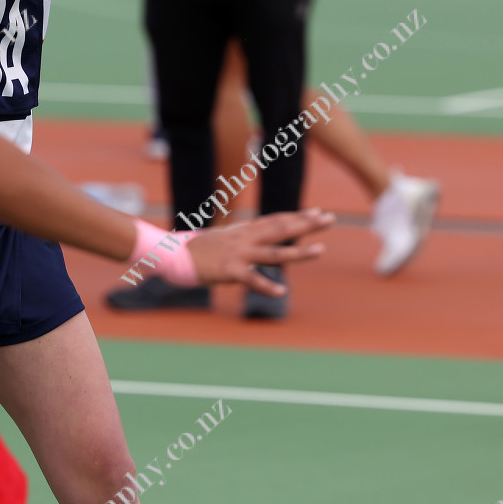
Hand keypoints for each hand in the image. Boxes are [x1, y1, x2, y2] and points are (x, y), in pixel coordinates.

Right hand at [185, 209, 333, 294]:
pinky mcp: (228, 270)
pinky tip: (282, 292)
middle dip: (306, 225)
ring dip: (298, 253)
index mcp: (243, 232)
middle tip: (330, 219)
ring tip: (321, 250)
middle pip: (280, 230)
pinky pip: (250, 279)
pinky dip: (266, 286)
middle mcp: (244, 239)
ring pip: (273, 253)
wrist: (172, 254)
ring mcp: (237, 254)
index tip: (318, 212)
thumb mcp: (223, 239)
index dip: (297, 216)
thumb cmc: (197, 249)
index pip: (275, 220)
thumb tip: (255, 237)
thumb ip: (242, 238)